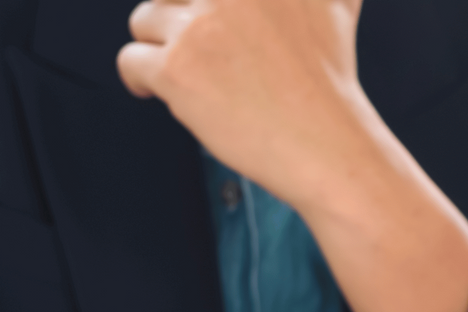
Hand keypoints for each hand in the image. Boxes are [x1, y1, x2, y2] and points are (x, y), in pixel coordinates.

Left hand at [117, 0, 371, 213]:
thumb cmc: (330, 80)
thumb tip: (292, 0)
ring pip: (144, 18)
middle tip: (192, 43)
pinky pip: (131, 60)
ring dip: (158, 45)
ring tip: (183, 69)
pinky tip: (157, 89)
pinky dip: (139, 78)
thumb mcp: (337, 3)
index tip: (201, 17)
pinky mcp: (177, 68)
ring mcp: (200, 26)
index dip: (198, 5)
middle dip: (175, 14)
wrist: (326, 141)